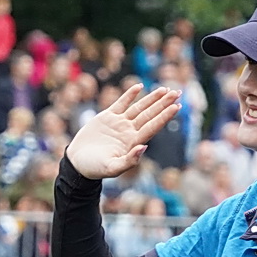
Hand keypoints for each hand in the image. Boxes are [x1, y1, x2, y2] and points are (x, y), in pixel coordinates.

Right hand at [65, 83, 181, 179]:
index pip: (153, 126)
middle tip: (178, 92)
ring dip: (152, 98)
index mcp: (133, 142)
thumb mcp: (112, 168)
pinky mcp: (107, 117)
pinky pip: (121, 103)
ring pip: (139, 107)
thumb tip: (144, 147)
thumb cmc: (95, 169)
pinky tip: (140, 87)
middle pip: (150, 114)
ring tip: (165, 89)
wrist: (78, 162)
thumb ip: (129, 160)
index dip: (165, 116)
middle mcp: (129, 131)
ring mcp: (119, 123)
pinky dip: (130, 94)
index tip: (177, 106)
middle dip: (164, 103)